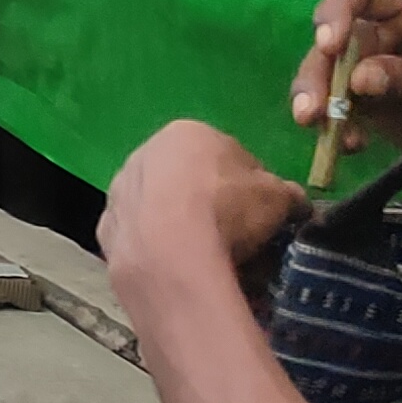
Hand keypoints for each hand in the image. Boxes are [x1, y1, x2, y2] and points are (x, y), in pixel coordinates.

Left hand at [99, 119, 309, 321]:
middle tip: (236, 236)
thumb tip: (296, 201)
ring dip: (179, 227)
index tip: (262, 212)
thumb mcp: (277, 198)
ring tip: (206, 258)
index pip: (229, 154)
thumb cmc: (229, 210)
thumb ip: (287, 194)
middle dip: (211, 203)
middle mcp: (145, 153)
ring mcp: (119, 192)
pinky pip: (141, 240)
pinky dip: (157, 252)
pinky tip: (176, 270)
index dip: (250, 185)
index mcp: (188, 133)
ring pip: (159, 208)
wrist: (170, 255)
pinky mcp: (105, 231)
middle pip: (188, 179)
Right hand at [290, 0, 401, 150]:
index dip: (336, 11)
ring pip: (326, 75)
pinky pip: (339, 108)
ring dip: (317, 101)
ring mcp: (371, 67)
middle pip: (333, 40)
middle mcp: (383, 33)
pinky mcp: (368, 100)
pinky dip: (336, 126)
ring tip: (318, 128)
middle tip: (311, 110)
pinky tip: (350, 146)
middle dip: (317, 72)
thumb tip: (359, 79)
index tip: (328, 45)